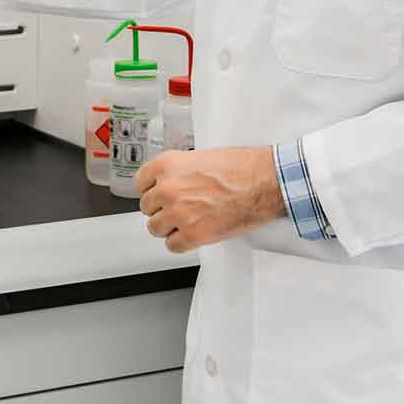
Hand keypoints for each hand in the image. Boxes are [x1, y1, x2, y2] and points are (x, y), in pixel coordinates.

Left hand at [135, 146, 283, 253]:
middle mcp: (167, 188)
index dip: (152, 190)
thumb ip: (178, 171)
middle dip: (161, 208)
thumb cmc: (240, 167)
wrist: (263, 182)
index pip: (140, 183)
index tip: (158, 194)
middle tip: (179, 207)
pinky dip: (181, 243)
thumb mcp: (199, 157)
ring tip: (185, 222)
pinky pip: (172, 246)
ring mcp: (178, 213)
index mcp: (166, 165)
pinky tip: (192, 234)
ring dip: (168, 227)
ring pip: (155, 228)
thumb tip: (169, 183)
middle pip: (147, 207)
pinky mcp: (192, 235)